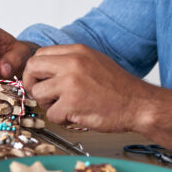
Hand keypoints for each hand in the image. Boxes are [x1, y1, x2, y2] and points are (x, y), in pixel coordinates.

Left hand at [22, 44, 152, 131]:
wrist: (138, 104)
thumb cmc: (119, 87)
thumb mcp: (94, 61)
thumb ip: (71, 61)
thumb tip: (47, 68)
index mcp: (77, 51)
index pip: (40, 54)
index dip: (37, 70)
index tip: (40, 80)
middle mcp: (71, 64)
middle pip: (32, 69)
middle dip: (33, 83)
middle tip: (43, 94)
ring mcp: (70, 84)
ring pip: (38, 93)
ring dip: (48, 104)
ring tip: (65, 106)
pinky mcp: (72, 105)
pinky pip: (51, 114)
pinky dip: (61, 119)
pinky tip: (75, 115)